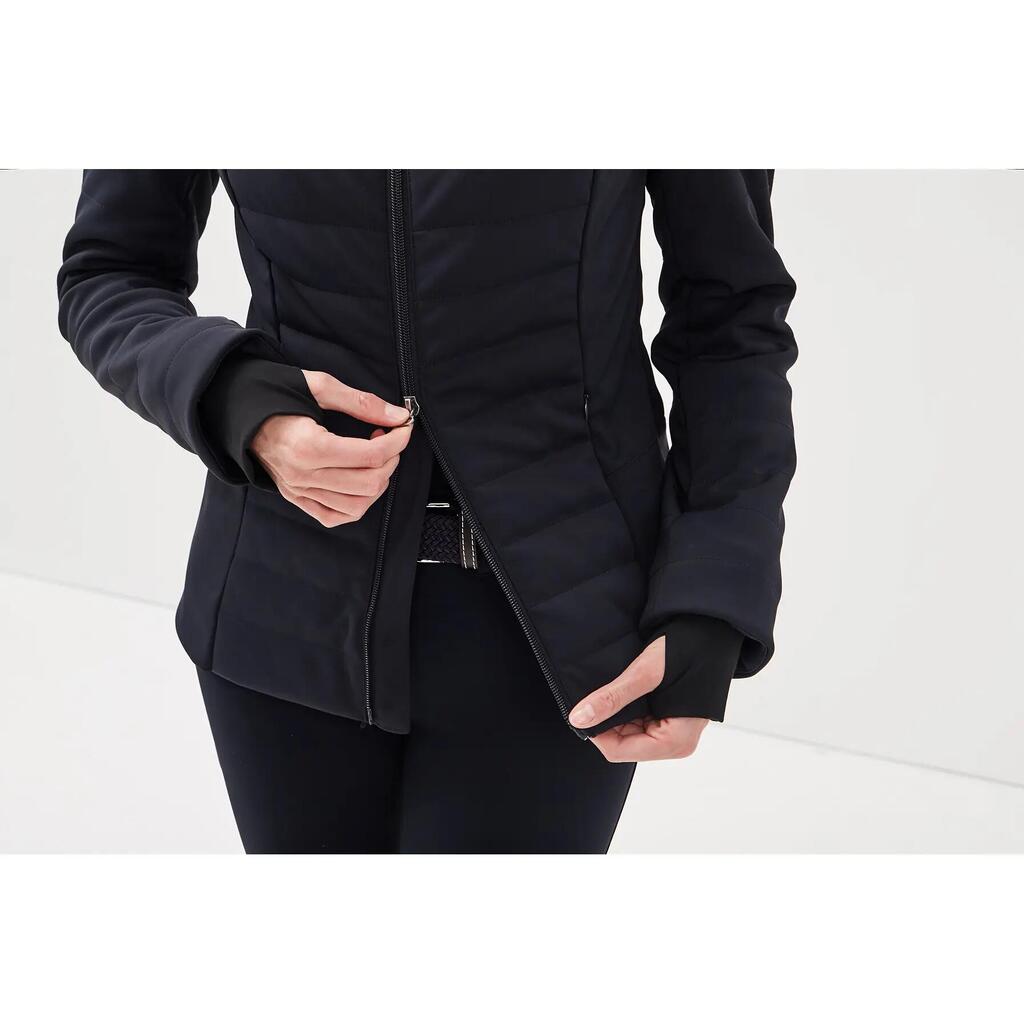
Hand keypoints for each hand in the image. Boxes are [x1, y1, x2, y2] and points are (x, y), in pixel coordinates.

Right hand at [251, 370, 412, 527]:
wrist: (239, 414)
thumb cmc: (277, 396)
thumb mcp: (319, 386)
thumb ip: (361, 402)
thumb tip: (397, 416)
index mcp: (309, 446)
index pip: (371, 455)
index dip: (397, 441)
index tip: (404, 427)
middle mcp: (303, 476)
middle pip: (369, 483)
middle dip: (391, 460)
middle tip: (389, 440)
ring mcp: (299, 492)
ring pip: (358, 505)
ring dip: (378, 483)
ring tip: (374, 460)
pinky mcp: (297, 499)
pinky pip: (336, 516)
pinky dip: (357, 504)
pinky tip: (359, 481)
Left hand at [568, 637, 709, 761]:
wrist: (709, 630)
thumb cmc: (688, 650)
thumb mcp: (645, 674)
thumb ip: (612, 698)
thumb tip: (579, 718)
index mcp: (674, 741)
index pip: (618, 751)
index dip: (597, 731)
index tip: (584, 707)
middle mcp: (675, 743)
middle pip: (622, 744)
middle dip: (607, 720)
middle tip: (602, 692)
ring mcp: (673, 733)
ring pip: (627, 733)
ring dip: (617, 713)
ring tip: (618, 688)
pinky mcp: (669, 721)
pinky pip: (638, 723)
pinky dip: (626, 708)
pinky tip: (627, 690)